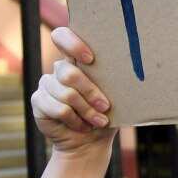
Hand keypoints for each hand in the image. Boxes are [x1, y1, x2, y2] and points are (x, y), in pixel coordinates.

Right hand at [32, 28, 117, 177]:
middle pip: (69, 73)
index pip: (63, 37)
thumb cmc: (106, 113)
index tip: (90, 59)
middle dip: (91, 92)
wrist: (90, 141)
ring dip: (86, 110)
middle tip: (105, 106)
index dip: (73, 44)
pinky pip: (59, 109)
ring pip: (66, 94)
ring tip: (99, 120)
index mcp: (78, 60)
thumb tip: (138, 68)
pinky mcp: (39, 101)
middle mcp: (60, 69)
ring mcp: (47, 84)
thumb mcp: (116, 95)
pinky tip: (83, 125)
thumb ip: (116, 79)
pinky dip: (76, 120)